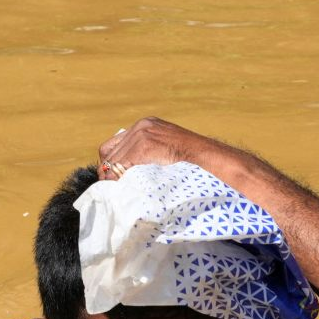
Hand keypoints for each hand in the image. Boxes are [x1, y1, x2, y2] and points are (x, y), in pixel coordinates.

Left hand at [95, 116, 255, 183]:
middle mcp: (141, 126)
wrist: (208, 159)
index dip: (111, 165)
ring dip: (115, 179)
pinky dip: (120, 180)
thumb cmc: (191, 164)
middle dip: (111, 173)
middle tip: (114, 191)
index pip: (113, 146)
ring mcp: (142, 134)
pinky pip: (121, 166)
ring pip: (113, 161)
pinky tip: (127, 189)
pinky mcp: (144, 146)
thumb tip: (125, 176)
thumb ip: (147, 157)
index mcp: (146, 126)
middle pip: (110, 153)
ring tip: (122, 192)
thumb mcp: (166, 152)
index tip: (114, 180)